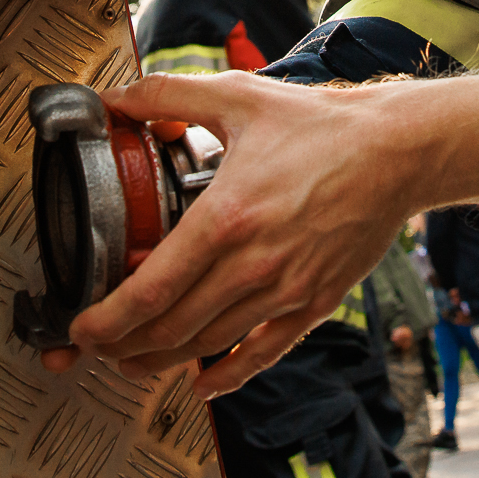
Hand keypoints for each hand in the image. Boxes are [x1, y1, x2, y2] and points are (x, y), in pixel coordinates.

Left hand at [36, 69, 478, 397]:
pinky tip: (201, 382)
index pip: (152, 289)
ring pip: (208, 346)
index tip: (82, 328)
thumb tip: (115, 98)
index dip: (109, 320)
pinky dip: (226, 376)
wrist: (396, 151)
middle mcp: (254, 265)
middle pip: (172, 329)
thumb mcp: (238, 97)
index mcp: (227, 218)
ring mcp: (286, 291)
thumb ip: (168, 95)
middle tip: (95, 346)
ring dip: (162, 362)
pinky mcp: (314, 304)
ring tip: (132, 360)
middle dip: (123, 346)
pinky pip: (262, 354)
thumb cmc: (321, 126)